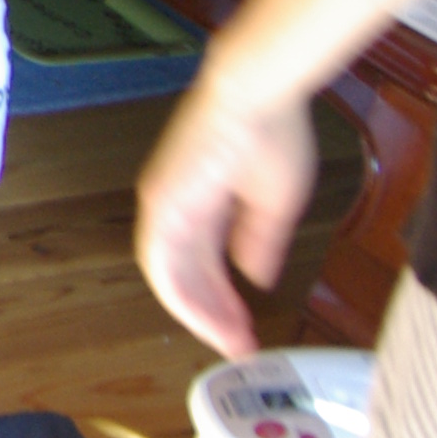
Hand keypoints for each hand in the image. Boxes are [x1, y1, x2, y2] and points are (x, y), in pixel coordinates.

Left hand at [136, 79, 319, 356]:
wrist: (258, 92)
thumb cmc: (271, 131)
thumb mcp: (274, 202)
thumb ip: (260, 241)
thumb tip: (254, 277)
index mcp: (204, 204)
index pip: (208, 266)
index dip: (225, 301)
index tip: (245, 330)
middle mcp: (178, 207)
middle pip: (189, 276)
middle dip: (213, 314)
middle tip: (237, 345)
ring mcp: (165, 204)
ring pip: (171, 275)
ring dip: (199, 312)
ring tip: (227, 339)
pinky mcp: (161, 201)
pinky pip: (161, 261)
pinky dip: (181, 293)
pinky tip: (204, 318)